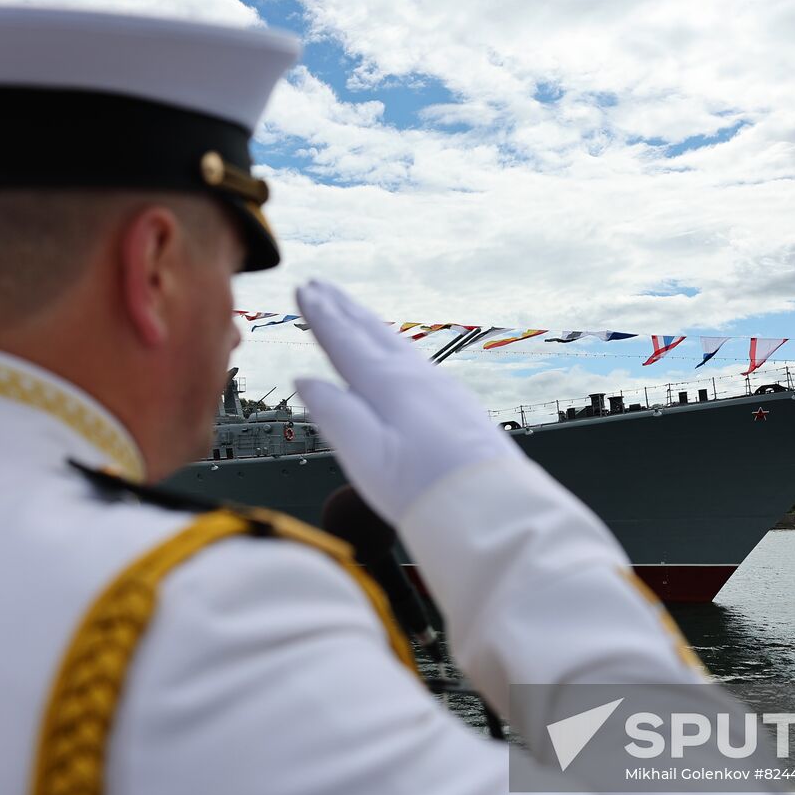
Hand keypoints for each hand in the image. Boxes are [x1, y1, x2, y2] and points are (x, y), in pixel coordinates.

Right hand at [294, 280, 519, 522]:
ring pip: (398, 344)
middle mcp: (418, 377)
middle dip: (344, 308)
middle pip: (373, 333)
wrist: (490, 508)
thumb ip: (334, 414)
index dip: (322, 316)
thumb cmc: (424, 489)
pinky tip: (397, 354)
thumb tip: (305, 380)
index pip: (346, 342)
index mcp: (390, 385)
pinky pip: (416, 361)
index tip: (304, 290)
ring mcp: (442, 389)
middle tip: (322, 285)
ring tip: (352, 310)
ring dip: (369, 323)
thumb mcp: (365, 455)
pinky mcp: (458, 407)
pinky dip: (395, 346)